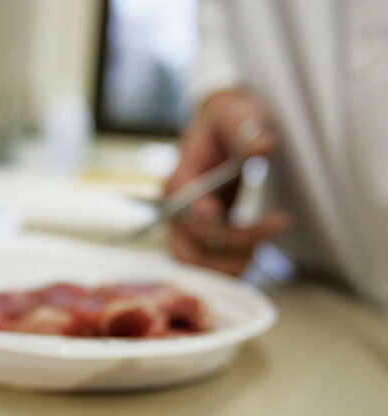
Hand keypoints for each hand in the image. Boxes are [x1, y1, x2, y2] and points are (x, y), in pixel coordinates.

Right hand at [166, 90, 289, 274]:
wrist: (222, 126)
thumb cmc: (227, 121)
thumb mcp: (236, 115)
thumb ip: (247, 130)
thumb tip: (262, 147)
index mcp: (180, 181)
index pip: (190, 214)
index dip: (215, 225)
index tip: (251, 220)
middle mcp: (177, 209)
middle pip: (189, 249)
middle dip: (230, 250)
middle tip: (271, 229)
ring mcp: (186, 225)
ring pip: (195, 264)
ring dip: (229, 266)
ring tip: (262, 250)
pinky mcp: (200, 235)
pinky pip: (205, 265)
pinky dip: (228, 268)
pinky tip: (255, 253)